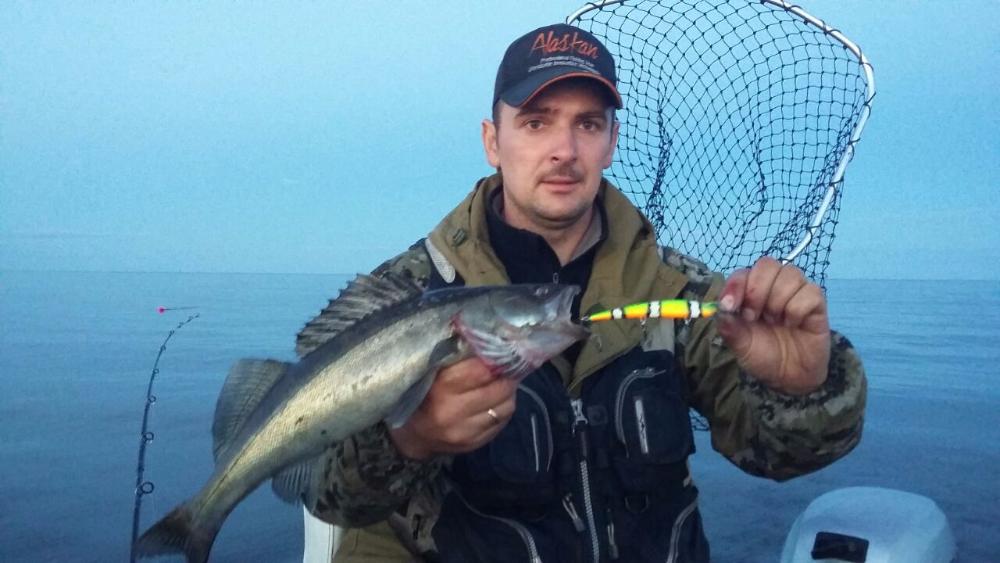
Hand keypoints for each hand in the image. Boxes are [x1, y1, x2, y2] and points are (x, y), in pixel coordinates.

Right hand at [388, 357, 517, 460]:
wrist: (412, 435)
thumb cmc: (423, 393)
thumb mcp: (433, 370)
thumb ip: (458, 355)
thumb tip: (488, 340)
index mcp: (442, 386)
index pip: (484, 369)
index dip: (498, 358)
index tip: (504, 350)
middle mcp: (454, 411)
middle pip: (500, 388)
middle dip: (507, 375)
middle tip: (506, 367)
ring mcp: (466, 431)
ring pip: (507, 406)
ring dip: (508, 392)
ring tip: (500, 384)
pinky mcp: (474, 444)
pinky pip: (502, 422)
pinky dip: (503, 409)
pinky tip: (495, 402)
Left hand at [716, 257, 830, 394]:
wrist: (789, 376)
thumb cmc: (763, 355)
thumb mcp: (740, 345)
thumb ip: (729, 327)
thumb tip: (721, 309)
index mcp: (751, 292)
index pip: (744, 272)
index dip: (736, 284)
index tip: (730, 306)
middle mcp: (774, 286)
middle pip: (767, 264)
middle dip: (757, 291)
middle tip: (753, 317)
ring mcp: (797, 292)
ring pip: (790, 274)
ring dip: (777, 301)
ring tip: (775, 321)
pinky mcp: (817, 303)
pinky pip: (810, 291)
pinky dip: (797, 310)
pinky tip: (794, 324)